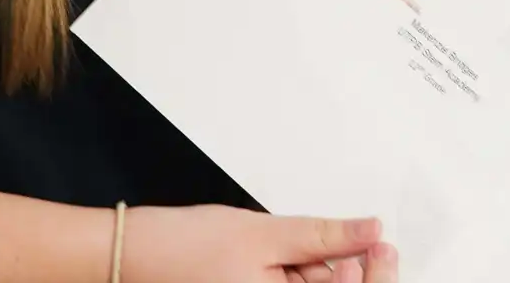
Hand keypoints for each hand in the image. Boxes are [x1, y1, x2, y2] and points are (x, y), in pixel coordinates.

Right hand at [121, 205, 396, 282]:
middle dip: (355, 273)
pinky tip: (300, 260)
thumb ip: (322, 237)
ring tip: (318, 244)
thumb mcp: (261, 234)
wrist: (126, 259)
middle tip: (368, 239)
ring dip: (328, 275)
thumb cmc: (182, 250)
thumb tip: (371, 231)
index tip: (382, 244)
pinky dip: (302, 278)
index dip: (375, 277)